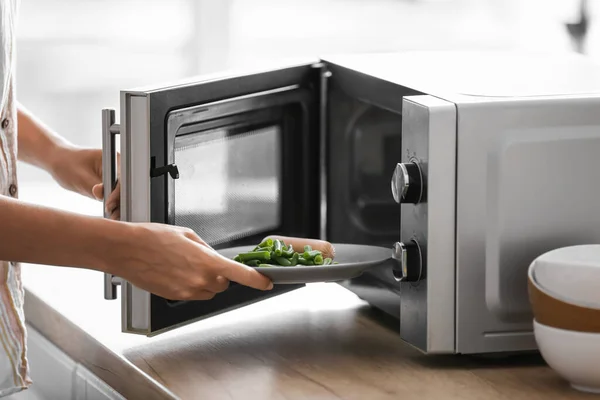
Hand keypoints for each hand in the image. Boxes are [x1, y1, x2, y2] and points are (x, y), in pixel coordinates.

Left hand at [49, 146, 120, 219]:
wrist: (58, 161)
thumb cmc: (67, 163)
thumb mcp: (79, 177)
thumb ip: (92, 187)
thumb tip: (102, 196)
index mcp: (113, 159)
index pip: (122, 177)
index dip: (118, 192)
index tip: (109, 204)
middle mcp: (117, 168)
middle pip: (125, 187)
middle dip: (120, 201)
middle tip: (112, 214)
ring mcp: (114, 177)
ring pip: (121, 193)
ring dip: (118, 205)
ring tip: (111, 216)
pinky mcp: (109, 186)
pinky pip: (114, 196)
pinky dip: (113, 205)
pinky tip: (109, 214)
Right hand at [110, 223, 272, 299]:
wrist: (126, 250)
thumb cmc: (152, 238)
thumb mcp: (187, 234)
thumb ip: (206, 248)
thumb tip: (213, 255)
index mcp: (206, 261)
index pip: (240, 274)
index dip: (257, 280)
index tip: (266, 282)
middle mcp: (199, 279)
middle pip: (223, 284)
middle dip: (219, 274)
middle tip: (204, 261)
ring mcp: (187, 291)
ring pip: (208, 291)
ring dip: (205, 281)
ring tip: (185, 265)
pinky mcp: (175, 297)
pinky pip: (192, 294)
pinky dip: (190, 286)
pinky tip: (175, 272)